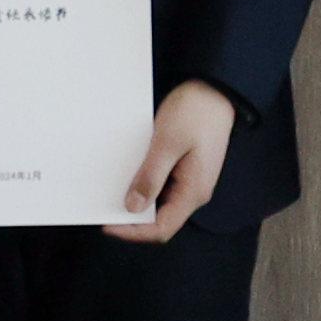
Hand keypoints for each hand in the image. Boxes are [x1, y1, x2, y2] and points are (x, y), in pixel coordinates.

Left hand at [111, 83, 241, 242]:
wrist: (215, 89)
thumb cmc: (195, 113)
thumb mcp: (166, 144)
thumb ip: (151, 177)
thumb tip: (133, 207)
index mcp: (193, 192)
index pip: (161, 228)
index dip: (133, 232)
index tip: (107, 224)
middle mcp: (194, 191)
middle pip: (160, 219)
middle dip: (132, 217)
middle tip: (105, 207)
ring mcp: (191, 180)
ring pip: (160, 202)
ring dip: (138, 199)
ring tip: (113, 190)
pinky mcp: (186, 168)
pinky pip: (163, 185)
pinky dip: (145, 183)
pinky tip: (129, 173)